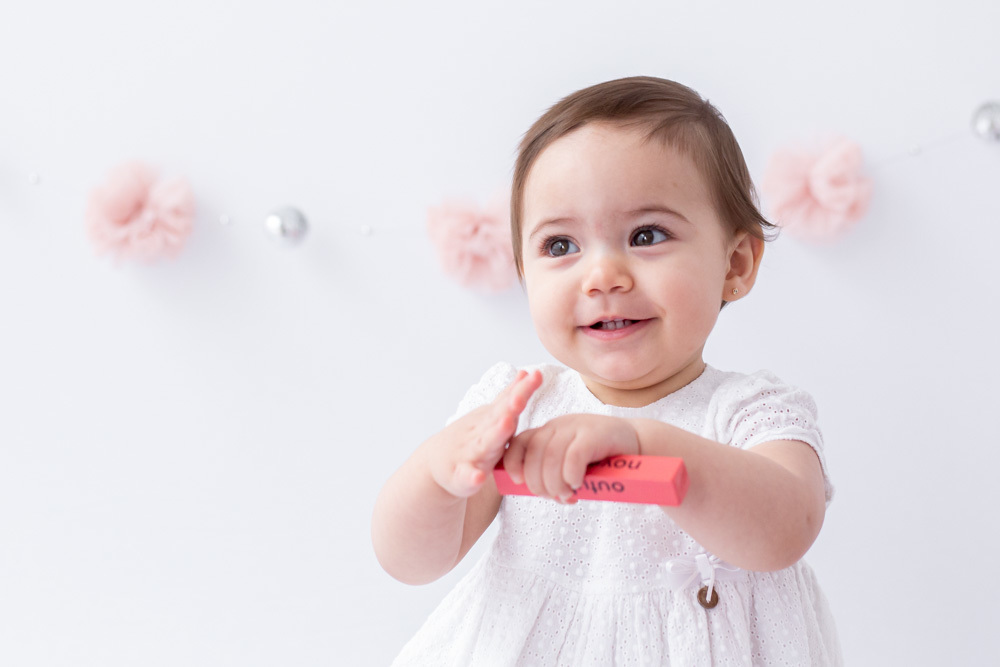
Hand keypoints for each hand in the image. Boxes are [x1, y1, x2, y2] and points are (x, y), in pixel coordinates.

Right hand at [428, 369, 542, 497]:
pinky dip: (471, 477)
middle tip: (522, 396)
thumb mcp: (489, 416)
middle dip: (510, 406)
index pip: (509, 402)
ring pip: (484, 444)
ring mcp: (469, 454)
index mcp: (491, 420)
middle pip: (498, 418)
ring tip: (506, 423)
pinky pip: (466, 477)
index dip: (523, 389)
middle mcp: (481, 433)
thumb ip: (508, 397)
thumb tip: (526, 372)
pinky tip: (478, 478)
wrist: (435, 463)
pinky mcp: (460, 476)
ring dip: (495, 434)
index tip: (536, 375)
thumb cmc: (471, 439)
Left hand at [503, 414, 639, 502]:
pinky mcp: (594, 433)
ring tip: (567, 496)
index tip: (519, 482)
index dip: (513, 463)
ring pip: (551, 458)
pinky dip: (572, 475)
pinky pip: (574, 456)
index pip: (518, 443)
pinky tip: (578, 484)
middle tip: (555, 497)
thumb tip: (535, 491)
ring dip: (556, 484)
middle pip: (534, 455)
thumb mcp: (570, 463)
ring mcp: (576, 427)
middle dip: (539, 483)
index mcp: (548, 432)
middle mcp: (558, 426)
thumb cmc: (601, 460)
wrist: (637, 444)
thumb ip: (552, 472)